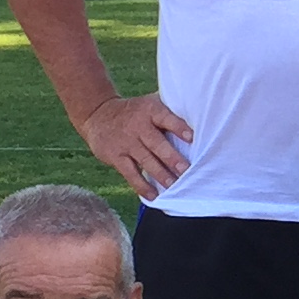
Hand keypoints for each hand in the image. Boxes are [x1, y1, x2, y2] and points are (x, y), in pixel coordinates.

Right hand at [77, 92, 192, 200]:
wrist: (98, 114)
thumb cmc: (136, 111)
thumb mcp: (150, 103)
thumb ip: (170, 109)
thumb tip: (200, 110)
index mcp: (150, 111)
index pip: (165, 118)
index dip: (178, 127)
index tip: (191, 137)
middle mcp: (138, 126)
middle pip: (156, 143)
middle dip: (171, 158)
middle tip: (185, 170)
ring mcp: (126, 143)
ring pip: (145, 160)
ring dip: (160, 174)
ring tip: (174, 186)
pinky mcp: (116, 157)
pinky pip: (130, 173)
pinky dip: (141, 185)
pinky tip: (153, 195)